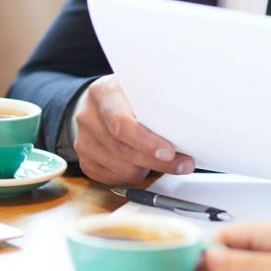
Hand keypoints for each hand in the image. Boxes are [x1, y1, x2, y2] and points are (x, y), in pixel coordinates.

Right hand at [74, 75, 194, 184]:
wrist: (98, 104)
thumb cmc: (127, 97)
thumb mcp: (139, 90)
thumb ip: (155, 105)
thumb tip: (187, 129)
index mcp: (103, 93)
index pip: (122, 124)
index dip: (147, 142)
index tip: (170, 151)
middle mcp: (88, 117)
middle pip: (124, 150)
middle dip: (158, 161)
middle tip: (184, 163)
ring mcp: (83, 141)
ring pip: (123, 169)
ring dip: (148, 169)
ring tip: (162, 159)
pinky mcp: (86, 161)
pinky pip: (115, 179)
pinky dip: (135, 177)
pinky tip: (144, 165)